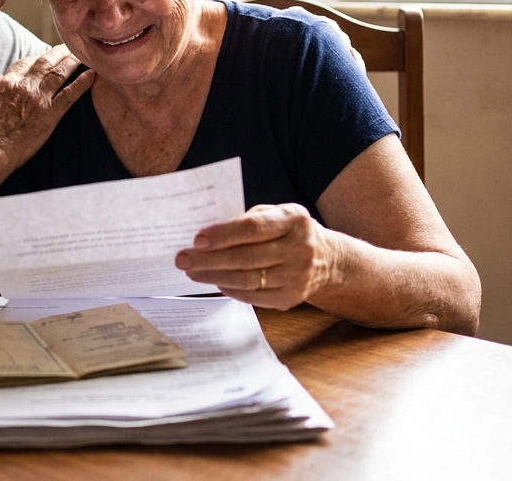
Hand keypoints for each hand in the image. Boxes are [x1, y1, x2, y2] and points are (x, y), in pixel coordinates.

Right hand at [0, 45, 95, 168]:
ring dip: (72, 61)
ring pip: (59, 72)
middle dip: (58, 52)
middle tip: (69, 47)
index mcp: (8, 82)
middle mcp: (25, 85)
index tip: (46, 56)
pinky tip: (92, 74)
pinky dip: (82, 82)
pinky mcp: (50, 113)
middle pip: (45, 62)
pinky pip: (70, 93)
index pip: (26, 62)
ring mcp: (39, 98)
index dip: (38, 57)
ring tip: (81, 55)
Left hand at [174, 204, 341, 309]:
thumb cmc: (289, 231)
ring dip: (214, 276)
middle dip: (209, 260)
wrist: (328, 259)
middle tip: (183, 259)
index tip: (197, 240)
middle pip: (246, 258)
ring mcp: (298, 276)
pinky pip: (253, 296)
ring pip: (247, 280)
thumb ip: (247, 220)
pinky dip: (230, 289)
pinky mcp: (291, 298)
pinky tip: (215, 281)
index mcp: (294, 219)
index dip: (223, 235)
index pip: (253, 228)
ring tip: (192, 271)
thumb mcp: (276, 214)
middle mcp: (300, 248)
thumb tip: (207, 235)